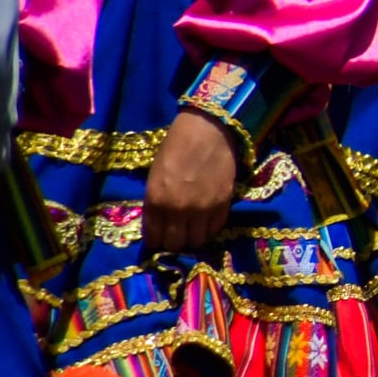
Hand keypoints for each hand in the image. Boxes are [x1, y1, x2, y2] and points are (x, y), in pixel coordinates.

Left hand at [145, 104, 245, 253]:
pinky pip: (216, 228)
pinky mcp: (223, 204)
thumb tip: (159, 225)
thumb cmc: (175, 149)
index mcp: (156, 201)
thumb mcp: (155, 178)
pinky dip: (210, 228)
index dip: (156, 240)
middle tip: (176, 233)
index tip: (159, 237)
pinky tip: (206, 219)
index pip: (154, 238)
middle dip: (174, 242)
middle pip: (176, 244)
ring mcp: (203, 209)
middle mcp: (178, 210)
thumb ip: (156, 204)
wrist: (207, 131)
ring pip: (198, 241)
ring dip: (193, 237)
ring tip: (193, 228)